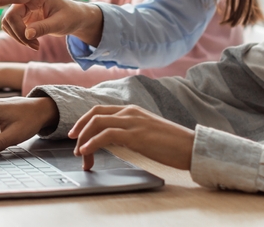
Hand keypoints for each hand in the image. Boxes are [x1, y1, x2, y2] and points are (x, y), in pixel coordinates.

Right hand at [0, 0, 103, 49]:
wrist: (75, 18)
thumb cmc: (70, 17)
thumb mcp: (60, 24)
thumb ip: (44, 28)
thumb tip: (27, 34)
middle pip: (10, 16)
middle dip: (18, 34)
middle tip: (34, 46)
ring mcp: (22, 7)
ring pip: (7, 23)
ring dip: (18, 37)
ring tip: (35, 45)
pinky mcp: (21, 16)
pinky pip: (11, 28)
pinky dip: (19, 38)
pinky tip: (32, 42)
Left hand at [69, 105, 193, 170]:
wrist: (192, 146)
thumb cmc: (172, 143)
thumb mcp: (147, 132)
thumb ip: (131, 132)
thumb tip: (115, 141)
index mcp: (133, 110)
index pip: (101, 110)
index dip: (85, 120)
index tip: (76, 133)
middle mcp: (130, 112)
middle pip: (95, 114)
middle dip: (79, 128)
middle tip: (72, 141)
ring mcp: (133, 122)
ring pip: (97, 123)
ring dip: (83, 139)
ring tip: (79, 153)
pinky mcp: (136, 136)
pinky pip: (106, 136)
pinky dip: (91, 143)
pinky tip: (86, 152)